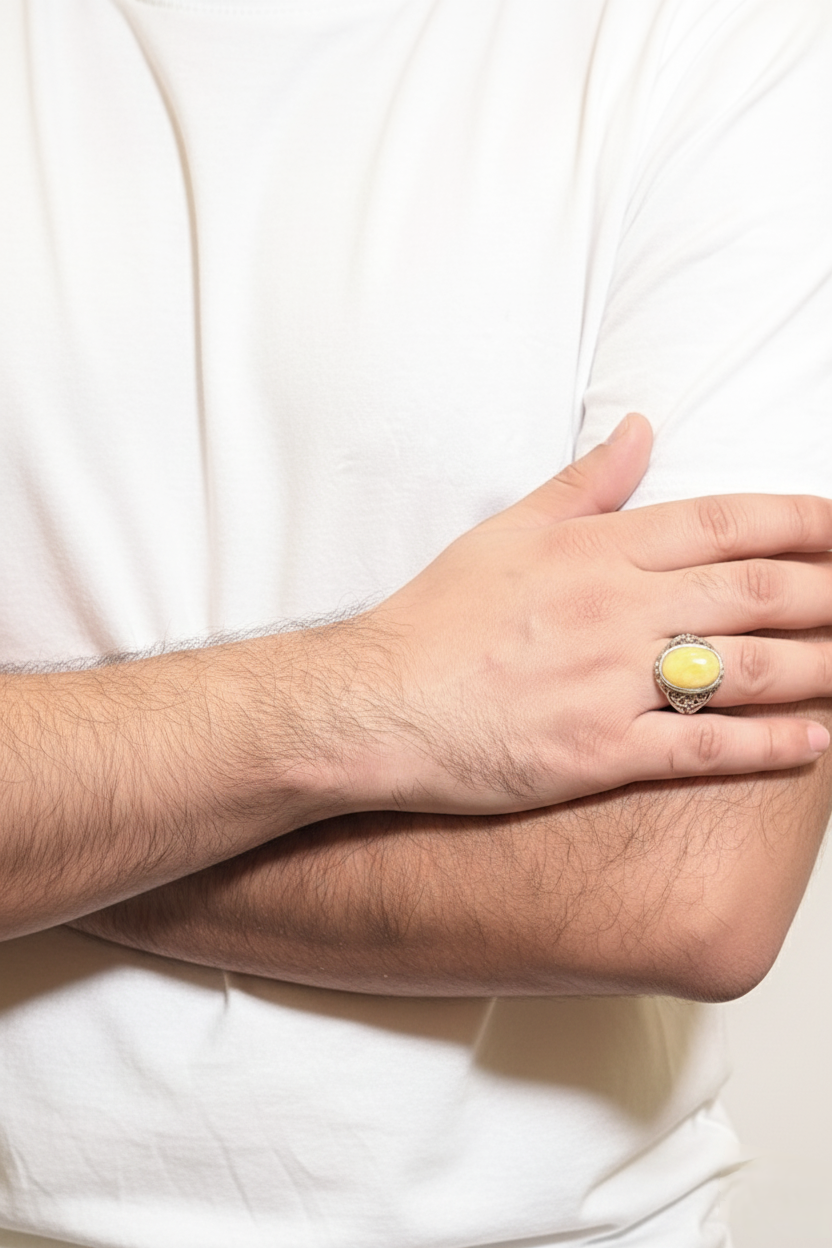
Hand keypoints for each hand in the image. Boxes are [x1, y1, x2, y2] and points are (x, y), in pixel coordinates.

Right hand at [339, 413, 831, 813]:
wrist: (377, 704)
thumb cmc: (435, 621)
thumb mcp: (507, 531)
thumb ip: (585, 483)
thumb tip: (639, 430)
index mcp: (599, 550)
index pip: (729, 524)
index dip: (806, 523)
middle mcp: (620, 609)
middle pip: (759, 592)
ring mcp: (615, 683)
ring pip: (750, 669)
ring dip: (823, 666)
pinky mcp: (603, 752)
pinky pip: (707, 748)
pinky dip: (770, 745)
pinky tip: (816, 742)